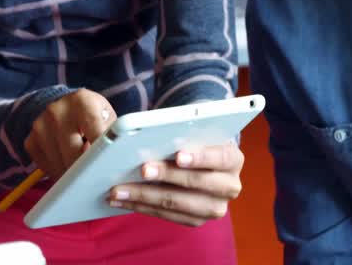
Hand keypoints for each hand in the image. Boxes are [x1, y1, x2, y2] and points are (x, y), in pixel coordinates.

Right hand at [24, 89, 113, 178]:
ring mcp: (40, 125)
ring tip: (84, 176)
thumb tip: (125, 160)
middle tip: (98, 182)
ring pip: (59, 164)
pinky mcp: (30, 140)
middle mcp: (57, 110)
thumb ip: (116, 135)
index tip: (111, 172)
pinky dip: (58, 173)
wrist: (64, 106)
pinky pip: (45, 167)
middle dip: (87, 172)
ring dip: (72, 176)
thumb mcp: (108, 117)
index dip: (104, 156)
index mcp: (82, 101)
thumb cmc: (94, 115)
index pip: (96, 134)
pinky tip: (67, 168)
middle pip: (74, 154)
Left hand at [107, 142, 244, 225]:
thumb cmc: (192, 138)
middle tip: (142, 169)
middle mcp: (229, 186)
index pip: (221, 157)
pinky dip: (141, 207)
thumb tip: (151, 136)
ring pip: (179, 204)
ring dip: (145, 196)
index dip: (200, 157)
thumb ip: (180, 132)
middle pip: (197, 183)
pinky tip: (121, 200)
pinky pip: (167, 216)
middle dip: (167, 176)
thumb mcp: (193, 130)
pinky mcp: (196, 220)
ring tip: (118, 189)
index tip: (178, 155)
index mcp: (233, 159)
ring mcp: (214, 207)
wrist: (199, 158)